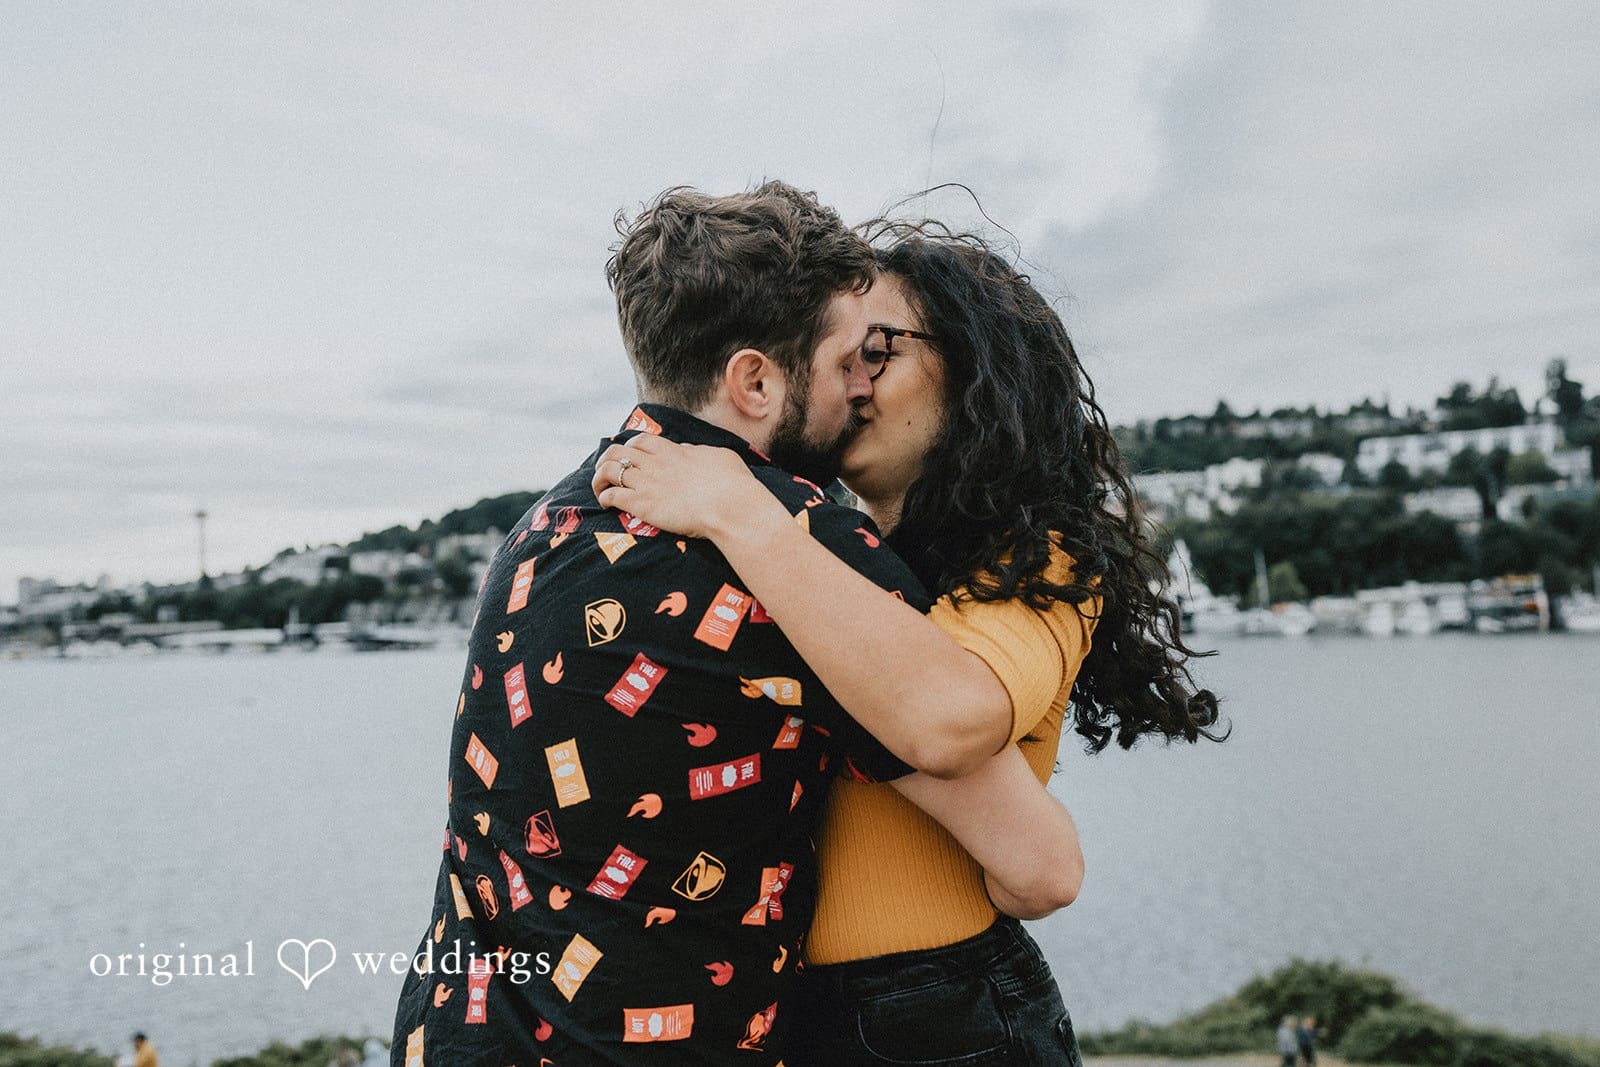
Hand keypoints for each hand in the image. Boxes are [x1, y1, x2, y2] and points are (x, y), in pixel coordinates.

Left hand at [591, 434, 774, 540]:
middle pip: (617, 452)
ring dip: (599, 479)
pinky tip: (607, 504)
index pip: (639, 441)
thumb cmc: (732, 484)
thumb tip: (687, 451)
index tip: (629, 456)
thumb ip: (698, 452)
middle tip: (605, 472)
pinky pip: (612, 495)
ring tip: (600, 489)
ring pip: (608, 471)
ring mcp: (646, 483)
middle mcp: (654, 463)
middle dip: (606, 460)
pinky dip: (604, 497)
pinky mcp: (642, 505)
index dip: (629, 447)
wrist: (729, 507)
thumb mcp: (718, 456)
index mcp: (672, 450)